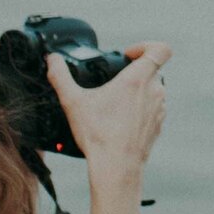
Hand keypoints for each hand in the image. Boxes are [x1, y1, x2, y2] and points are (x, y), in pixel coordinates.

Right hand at [51, 43, 169, 178]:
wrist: (116, 167)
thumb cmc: (98, 135)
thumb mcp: (73, 102)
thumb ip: (60, 76)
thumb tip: (52, 60)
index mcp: (138, 79)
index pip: (160, 49)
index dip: (145, 46)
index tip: (127, 55)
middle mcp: (155, 91)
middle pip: (151, 69)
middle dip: (133, 72)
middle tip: (113, 82)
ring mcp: (159, 108)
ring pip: (152, 89)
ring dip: (136, 91)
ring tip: (114, 103)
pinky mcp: (158, 124)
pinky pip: (152, 108)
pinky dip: (139, 109)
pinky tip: (120, 120)